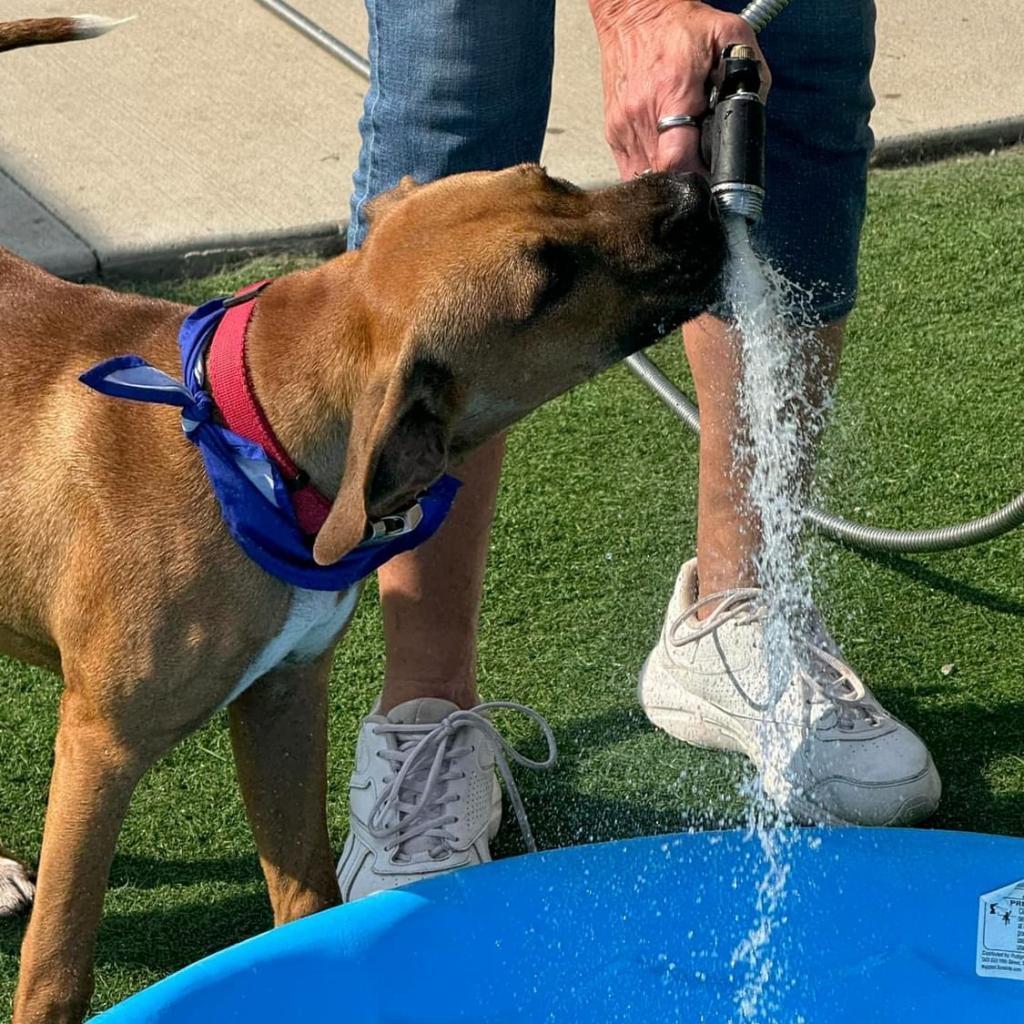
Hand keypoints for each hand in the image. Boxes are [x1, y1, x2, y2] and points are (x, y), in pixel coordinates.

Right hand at [589, 0, 768, 179]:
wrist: (634, 14)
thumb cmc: (677, 25)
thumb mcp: (729, 36)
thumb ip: (750, 73)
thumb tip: (755, 111)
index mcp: (672, 93)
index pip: (677, 159)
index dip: (697, 178)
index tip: (710, 179)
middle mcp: (642, 114)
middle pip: (663, 175)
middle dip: (686, 180)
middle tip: (702, 173)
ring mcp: (624, 126)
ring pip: (645, 178)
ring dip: (667, 178)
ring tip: (683, 164)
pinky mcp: (613, 132)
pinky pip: (630, 168)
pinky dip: (649, 170)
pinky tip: (663, 157)